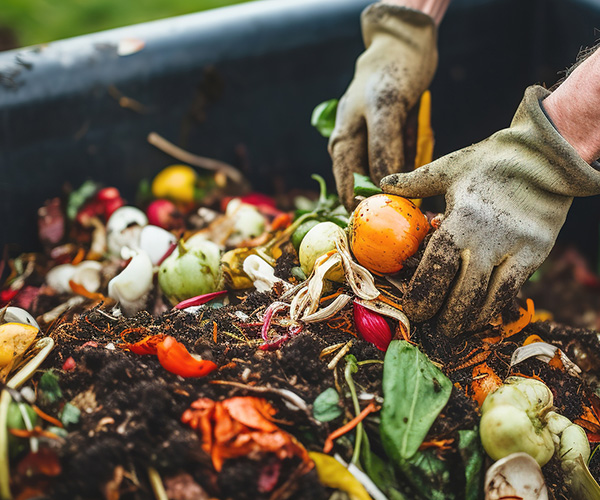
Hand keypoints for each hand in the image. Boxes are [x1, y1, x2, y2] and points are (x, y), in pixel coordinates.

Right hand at [329, 3, 437, 208]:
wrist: (402, 47)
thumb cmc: (390, 74)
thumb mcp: (386, 109)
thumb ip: (383, 148)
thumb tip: (382, 187)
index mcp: (343, 146)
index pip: (347, 192)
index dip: (365, 211)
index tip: (390, 223)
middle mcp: (351, 150)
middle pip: (365, 189)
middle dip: (386, 202)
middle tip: (411, 214)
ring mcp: (368, 146)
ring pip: (382, 179)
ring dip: (399, 188)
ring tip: (416, 196)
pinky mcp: (386, 142)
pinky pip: (396, 165)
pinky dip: (407, 171)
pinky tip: (418, 170)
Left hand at [381, 85, 599, 334]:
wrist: (546, 157)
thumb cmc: (490, 162)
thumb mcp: (449, 167)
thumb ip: (415, 182)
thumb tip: (383, 184)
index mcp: (464, 217)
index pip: (438, 265)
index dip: (424, 293)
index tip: (412, 310)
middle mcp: (490, 237)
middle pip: (464, 290)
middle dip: (445, 316)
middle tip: (431, 327)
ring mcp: (517, 248)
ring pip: (491, 297)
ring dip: (469, 318)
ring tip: (453, 329)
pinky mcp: (536, 253)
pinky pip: (512, 290)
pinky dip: (494, 307)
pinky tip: (479, 316)